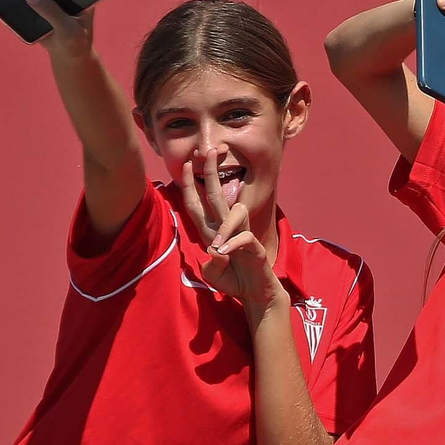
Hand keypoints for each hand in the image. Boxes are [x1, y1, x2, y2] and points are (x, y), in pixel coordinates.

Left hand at [180, 151, 286, 311]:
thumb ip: (210, 265)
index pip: (199, 204)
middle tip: (210, 151)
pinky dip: (233, 245)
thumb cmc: (234, 280)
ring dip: (224, 226)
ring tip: (216, 246)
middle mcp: (226, 229)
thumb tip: (214, 251)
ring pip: (234, 213)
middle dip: (212, 172)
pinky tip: (226, 255)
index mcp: (212, 232)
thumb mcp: (213, 274)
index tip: (189, 165)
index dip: (192, 185)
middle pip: (217, 195)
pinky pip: (243, 238)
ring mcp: (241, 235)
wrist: (255, 294)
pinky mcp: (254, 247)